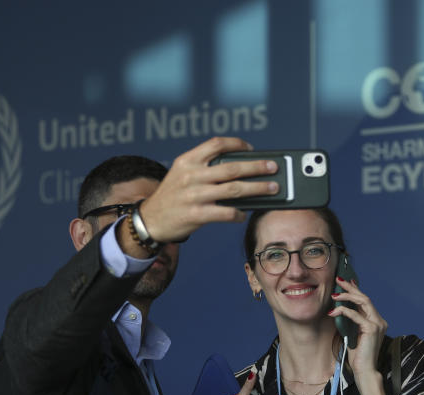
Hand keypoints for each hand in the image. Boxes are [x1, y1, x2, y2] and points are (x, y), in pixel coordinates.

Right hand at [138, 137, 278, 242]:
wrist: (150, 220)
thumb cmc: (173, 196)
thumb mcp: (182, 174)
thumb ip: (205, 169)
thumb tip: (242, 172)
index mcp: (187, 160)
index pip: (216, 144)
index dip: (236, 144)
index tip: (251, 148)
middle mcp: (191, 175)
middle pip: (232, 168)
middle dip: (257, 167)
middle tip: (274, 168)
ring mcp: (194, 195)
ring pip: (234, 189)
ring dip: (257, 189)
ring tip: (272, 188)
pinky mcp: (197, 215)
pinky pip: (226, 212)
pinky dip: (239, 213)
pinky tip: (244, 213)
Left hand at [329, 277, 387, 394]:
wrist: (365, 371)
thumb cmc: (358, 356)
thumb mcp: (353, 335)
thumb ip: (351, 323)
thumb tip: (340, 310)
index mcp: (377, 321)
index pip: (365, 301)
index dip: (356, 290)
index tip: (346, 282)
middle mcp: (380, 320)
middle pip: (365, 298)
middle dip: (351, 288)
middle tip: (338, 280)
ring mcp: (377, 324)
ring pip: (363, 302)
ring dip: (347, 296)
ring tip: (334, 294)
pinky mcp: (371, 329)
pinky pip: (356, 315)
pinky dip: (343, 311)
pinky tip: (333, 312)